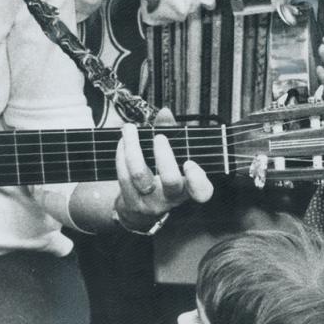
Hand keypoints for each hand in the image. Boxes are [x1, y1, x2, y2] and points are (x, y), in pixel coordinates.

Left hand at [113, 115, 213, 231]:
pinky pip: (124, 177)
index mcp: (189, 188)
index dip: (198, 180)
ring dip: (133, 148)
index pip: (202, 192)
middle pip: (170, 181)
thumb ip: (171, 133)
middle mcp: (172, 198)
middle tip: (159, 137)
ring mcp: (151, 202)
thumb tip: (164, 112)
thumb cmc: (162, 175)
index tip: (189, 163)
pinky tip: (122, 143)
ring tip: (129, 129)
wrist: (140, 210)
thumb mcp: (173, 156)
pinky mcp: (131, 202)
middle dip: (164, 156)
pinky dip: (121, 156)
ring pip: (140, 176)